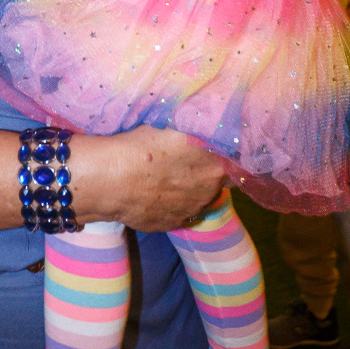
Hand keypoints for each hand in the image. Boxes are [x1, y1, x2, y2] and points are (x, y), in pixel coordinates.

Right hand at [76, 126, 225, 231]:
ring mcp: (190, 211)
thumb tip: (202, 125)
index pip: (237, 163)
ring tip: (165, 173)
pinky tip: (153, 189)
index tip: (219, 147)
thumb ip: (195, 131)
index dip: (228, 154)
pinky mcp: (172, 224)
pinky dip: (170, 201)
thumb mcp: (173, 127)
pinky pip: (178, 210)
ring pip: (198, 197)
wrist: (112, 179)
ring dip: (189, 187)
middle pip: (217, 180)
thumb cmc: (141, 144)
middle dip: (207, 170)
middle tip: (187, 157)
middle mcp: (209, 191)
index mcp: (214, 164)